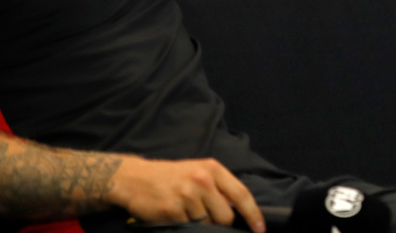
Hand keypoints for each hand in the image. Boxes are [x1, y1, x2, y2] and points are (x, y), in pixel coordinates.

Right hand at [108, 156, 265, 231]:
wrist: (135, 178)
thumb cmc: (171, 177)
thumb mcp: (199, 171)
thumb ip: (219, 187)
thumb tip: (239, 211)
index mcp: (213, 169)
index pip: (241, 194)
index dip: (253, 215)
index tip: (260, 229)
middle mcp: (202, 179)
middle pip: (225, 216)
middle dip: (219, 222)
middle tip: (202, 214)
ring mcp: (186, 194)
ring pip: (206, 225)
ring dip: (198, 223)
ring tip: (184, 210)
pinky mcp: (172, 209)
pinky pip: (187, 228)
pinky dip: (182, 225)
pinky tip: (173, 214)